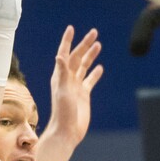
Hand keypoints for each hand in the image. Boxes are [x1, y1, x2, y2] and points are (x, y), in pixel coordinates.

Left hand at [48, 26, 103, 146]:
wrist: (67, 131)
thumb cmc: (62, 113)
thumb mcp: (62, 91)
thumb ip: (62, 73)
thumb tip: (59, 56)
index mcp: (60, 75)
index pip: (64, 54)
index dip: (67, 41)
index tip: (72, 28)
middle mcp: (67, 79)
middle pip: (77, 57)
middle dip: (85, 44)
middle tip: (94, 32)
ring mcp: (76, 86)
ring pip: (84, 66)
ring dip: (90, 55)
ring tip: (98, 44)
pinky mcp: (83, 95)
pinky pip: (90, 80)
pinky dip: (95, 73)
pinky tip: (100, 67)